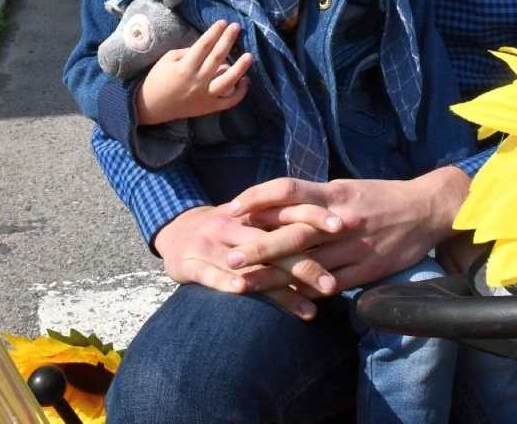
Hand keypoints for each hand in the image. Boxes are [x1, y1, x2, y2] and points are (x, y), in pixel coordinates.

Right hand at [136, 20, 253, 125]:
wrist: (152, 106)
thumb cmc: (158, 78)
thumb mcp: (168, 59)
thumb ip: (189, 51)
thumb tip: (210, 46)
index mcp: (185, 67)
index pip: (204, 45)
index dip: (214, 32)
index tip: (223, 22)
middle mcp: (197, 81)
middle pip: (217, 58)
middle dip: (227, 40)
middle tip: (236, 27)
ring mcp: (205, 95)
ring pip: (227, 81)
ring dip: (240, 68)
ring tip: (249, 55)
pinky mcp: (209, 107)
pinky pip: (229, 102)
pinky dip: (240, 92)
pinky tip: (246, 80)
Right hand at [152, 205, 341, 319]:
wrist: (176, 230)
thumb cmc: (228, 229)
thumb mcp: (254, 219)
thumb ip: (284, 223)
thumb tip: (333, 233)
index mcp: (252, 211)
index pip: (287, 208)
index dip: (313, 215)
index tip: (341, 227)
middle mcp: (233, 224)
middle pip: (273, 242)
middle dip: (304, 264)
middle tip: (333, 285)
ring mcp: (211, 242)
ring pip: (248, 264)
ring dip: (277, 287)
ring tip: (307, 308)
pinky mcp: (190, 262)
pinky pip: (210, 273)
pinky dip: (225, 281)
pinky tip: (243, 291)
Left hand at [226, 166, 469, 289]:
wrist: (426, 209)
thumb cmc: (380, 197)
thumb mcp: (346, 187)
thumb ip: (314, 197)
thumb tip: (274, 205)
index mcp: (334, 193)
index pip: (289, 190)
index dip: (259, 197)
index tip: (233, 208)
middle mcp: (341, 219)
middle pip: (294, 233)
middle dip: (260, 246)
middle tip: (230, 256)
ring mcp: (354, 247)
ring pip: (308, 264)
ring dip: (274, 276)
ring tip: (246, 285)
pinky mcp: (366, 271)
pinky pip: (330, 285)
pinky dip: (305, 292)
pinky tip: (283, 300)